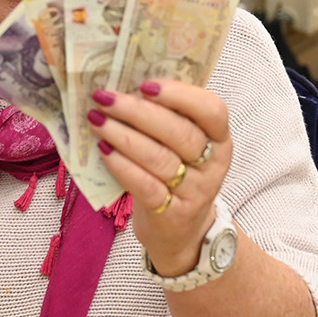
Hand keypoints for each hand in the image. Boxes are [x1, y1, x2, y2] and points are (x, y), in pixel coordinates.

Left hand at [88, 79, 232, 275]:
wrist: (180, 231)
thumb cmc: (176, 174)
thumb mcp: (182, 146)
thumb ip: (166, 117)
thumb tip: (124, 85)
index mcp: (220, 138)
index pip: (212, 110)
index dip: (180, 95)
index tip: (145, 85)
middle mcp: (214, 164)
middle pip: (179, 132)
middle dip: (137, 111)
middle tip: (104, 97)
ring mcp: (196, 191)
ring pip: (159, 158)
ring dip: (123, 135)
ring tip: (96, 120)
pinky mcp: (173, 214)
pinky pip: (146, 186)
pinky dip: (122, 166)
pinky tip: (104, 151)